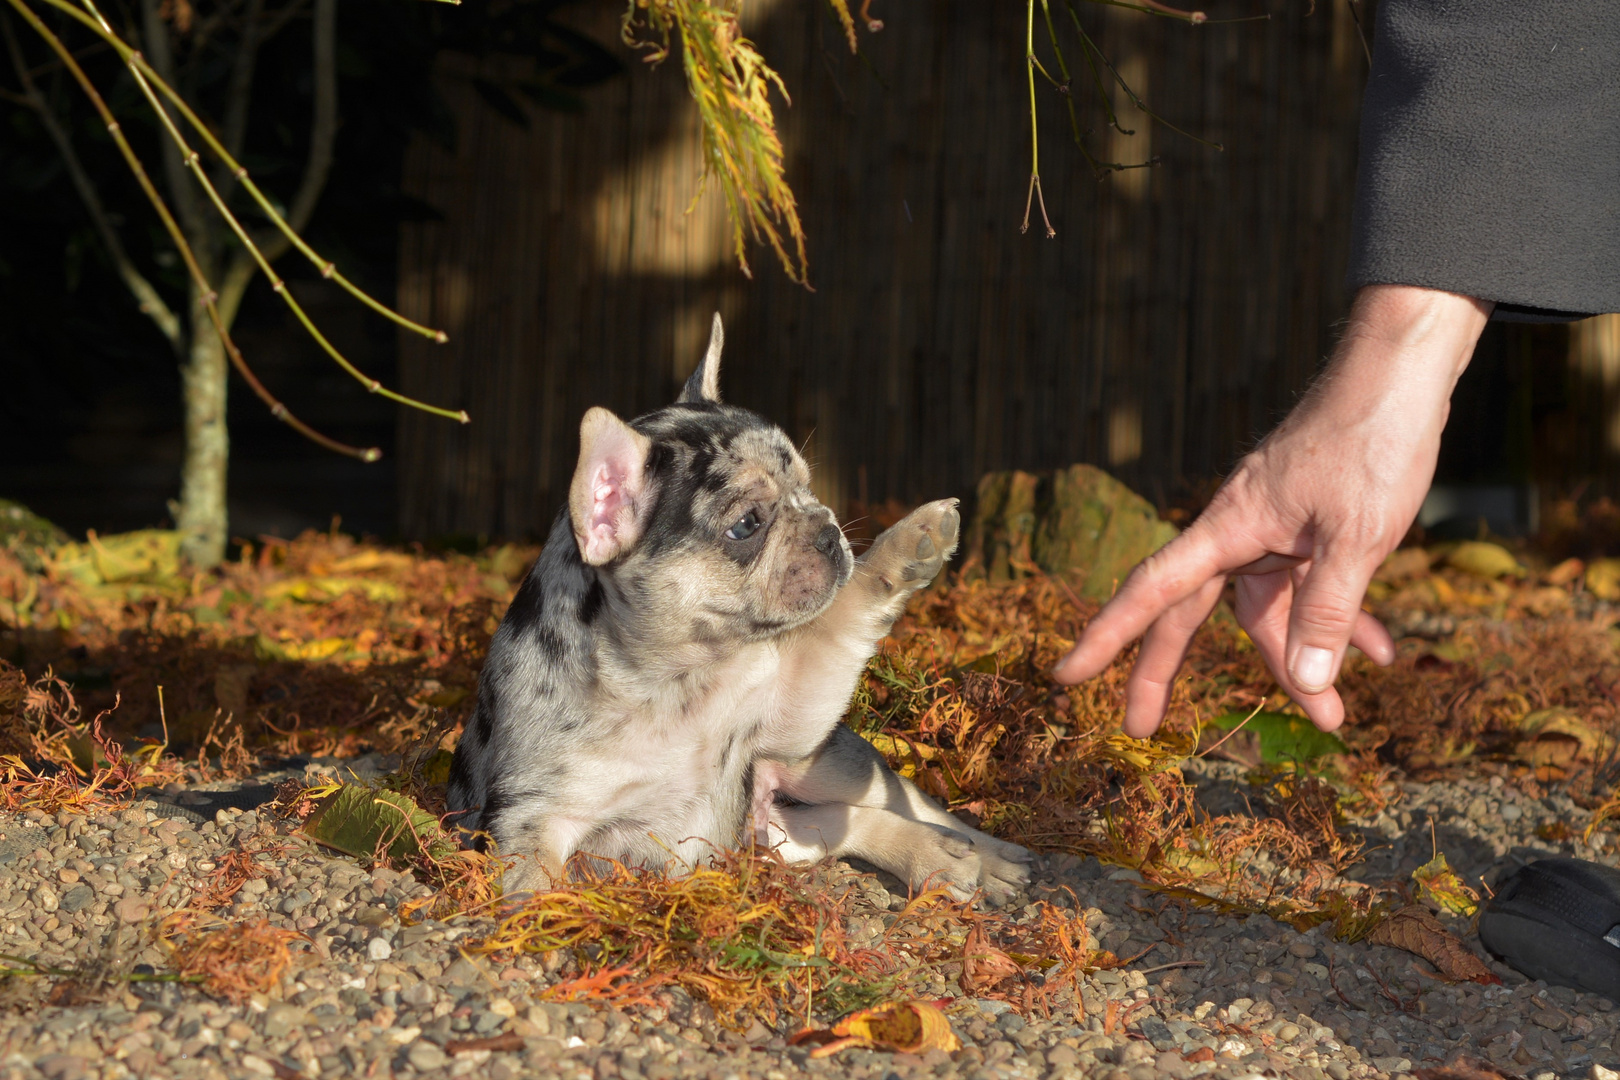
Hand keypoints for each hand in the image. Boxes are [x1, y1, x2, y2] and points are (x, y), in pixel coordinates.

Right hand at [1053, 285, 1492, 735]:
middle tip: (1143, 730)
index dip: (1107, 636)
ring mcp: (1276, 526)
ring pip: (1266, 608)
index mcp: (1229, 527)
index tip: (1066, 676)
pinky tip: (1379, 652)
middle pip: (1190, 611)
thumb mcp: (1357, 535)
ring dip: (1298, 658)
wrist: (1404, 369)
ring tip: (1334, 716)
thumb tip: (1309, 682)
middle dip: (1169, 671)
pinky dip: (1339, 619)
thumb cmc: (1372, 440)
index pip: (1153, 591)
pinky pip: (1310, 585)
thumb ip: (1330, 610)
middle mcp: (1240, 529)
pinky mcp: (1311, 522)